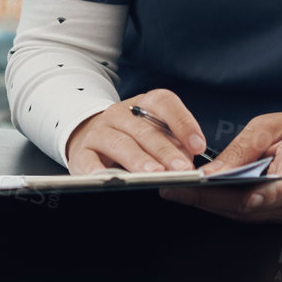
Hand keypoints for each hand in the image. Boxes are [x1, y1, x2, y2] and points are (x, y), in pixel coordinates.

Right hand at [65, 90, 207, 174]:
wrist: (92, 137)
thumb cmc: (133, 138)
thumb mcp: (154, 133)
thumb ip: (173, 144)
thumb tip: (189, 161)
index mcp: (143, 104)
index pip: (163, 103)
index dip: (183, 122)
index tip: (199, 146)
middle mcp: (120, 113)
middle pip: (145, 129)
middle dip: (166, 150)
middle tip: (182, 169)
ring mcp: (99, 131)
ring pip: (120, 143)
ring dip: (139, 160)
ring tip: (155, 174)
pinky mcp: (83, 151)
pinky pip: (89, 160)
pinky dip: (98, 170)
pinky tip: (110, 178)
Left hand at [159, 112, 281, 223]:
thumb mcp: (271, 127)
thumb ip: (242, 150)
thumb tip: (212, 171)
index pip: (260, 193)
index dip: (224, 194)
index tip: (194, 187)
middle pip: (244, 208)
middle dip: (204, 200)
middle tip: (171, 189)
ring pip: (244, 215)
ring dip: (210, 204)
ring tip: (179, 191)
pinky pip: (250, 213)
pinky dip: (225, 204)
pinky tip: (202, 194)